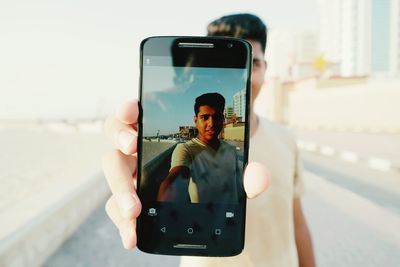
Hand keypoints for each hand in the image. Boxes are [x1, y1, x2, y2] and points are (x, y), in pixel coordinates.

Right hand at [102, 100, 269, 248]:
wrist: (212, 180)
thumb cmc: (215, 159)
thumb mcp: (231, 155)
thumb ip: (247, 165)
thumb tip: (259, 179)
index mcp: (155, 129)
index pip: (132, 113)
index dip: (127, 110)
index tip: (134, 112)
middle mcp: (138, 149)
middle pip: (115, 140)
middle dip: (120, 142)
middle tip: (132, 149)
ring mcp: (132, 174)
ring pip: (112, 176)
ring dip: (119, 190)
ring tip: (134, 210)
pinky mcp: (132, 199)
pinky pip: (118, 207)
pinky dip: (123, 222)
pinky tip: (133, 236)